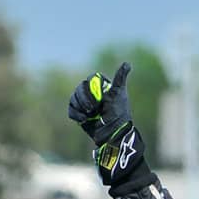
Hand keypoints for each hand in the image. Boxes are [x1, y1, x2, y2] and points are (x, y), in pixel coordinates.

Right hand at [67, 61, 149, 188]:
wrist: (112, 134)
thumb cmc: (118, 113)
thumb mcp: (118, 94)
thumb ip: (120, 79)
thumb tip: (127, 63)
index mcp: (102, 87)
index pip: (90, 80)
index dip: (91, 90)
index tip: (98, 100)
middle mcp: (93, 94)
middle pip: (80, 89)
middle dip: (85, 100)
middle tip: (93, 110)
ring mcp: (86, 103)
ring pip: (73, 98)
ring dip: (80, 107)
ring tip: (91, 115)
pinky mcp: (80, 113)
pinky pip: (71, 109)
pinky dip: (76, 114)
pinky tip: (84, 120)